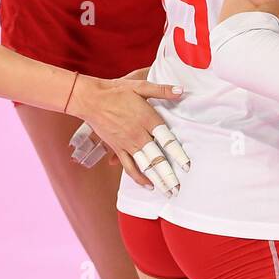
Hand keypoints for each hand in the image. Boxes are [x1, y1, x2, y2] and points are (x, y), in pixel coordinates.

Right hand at [68, 74, 190, 195]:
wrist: (91, 99)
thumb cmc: (116, 91)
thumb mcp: (140, 86)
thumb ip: (162, 89)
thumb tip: (181, 90)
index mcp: (147, 119)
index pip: (167, 140)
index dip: (178, 154)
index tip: (187, 166)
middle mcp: (138, 134)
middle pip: (156, 158)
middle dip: (168, 175)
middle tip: (179, 188)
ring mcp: (127, 143)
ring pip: (144, 166)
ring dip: (157, 180)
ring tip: (168, 192)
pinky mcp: (117, 148)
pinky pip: (129, 166)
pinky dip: (138, 177)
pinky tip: (148, 185)